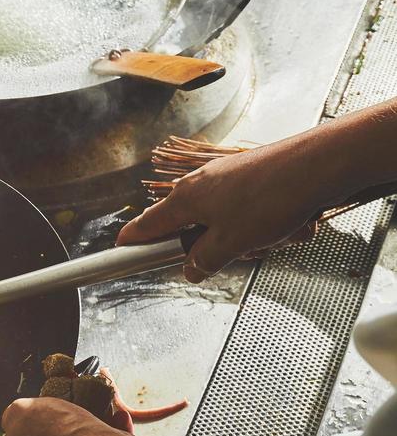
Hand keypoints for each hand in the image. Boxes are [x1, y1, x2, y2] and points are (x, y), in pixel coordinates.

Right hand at [118, 142, 323, 282]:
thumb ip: (204, 260)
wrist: (316, 166)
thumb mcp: (232, 243)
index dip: (132, 244)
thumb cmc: (270, 198)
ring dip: (247, 237)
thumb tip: (191, 269)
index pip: (145, 225)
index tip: (119, 253)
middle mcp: (200, 184)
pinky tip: (287, 223)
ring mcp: (226, 179)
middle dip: (213, 247)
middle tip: (234, 253)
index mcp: (185, 199)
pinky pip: (248, 211)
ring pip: (225, 222)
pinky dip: (266, 223)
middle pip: (190, 227)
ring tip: (273, 236)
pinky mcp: (251, 177)